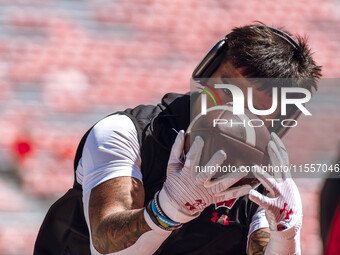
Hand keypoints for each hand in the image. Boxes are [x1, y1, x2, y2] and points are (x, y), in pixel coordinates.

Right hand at [158, 130, 251, 222]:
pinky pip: (227, 196)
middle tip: (222, 153)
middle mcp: (198, 183)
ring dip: (232, 178)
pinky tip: (249, 187)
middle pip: (207, 173)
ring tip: (243, 170)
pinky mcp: (213, 198)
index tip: (200, 138)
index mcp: (187, 174)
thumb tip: (181, 132)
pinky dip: (238, 192)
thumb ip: (176, 149)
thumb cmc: (174, 181)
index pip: (190, 160)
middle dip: (214, 163)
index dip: (195, 149)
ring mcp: (207, 192)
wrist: (176, 204)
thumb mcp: (172, 166)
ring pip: (221, 185)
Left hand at [249, 133, 301, 254]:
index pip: (283, 159)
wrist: (290, 224)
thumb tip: (268, 158)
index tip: (272, 134)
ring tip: (254, 167)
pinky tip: (250, 193)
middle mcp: (285, 185)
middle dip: (275, 155)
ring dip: (263, 175)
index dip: (279, 147)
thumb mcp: (282, 185)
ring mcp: (280, 196)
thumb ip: (275, 173)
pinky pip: (264, 202)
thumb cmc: (282, 201)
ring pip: (272, 184)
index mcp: (285, 179)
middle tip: (269, 143)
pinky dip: (257, 197)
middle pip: (280, 167)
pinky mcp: (274, 208)